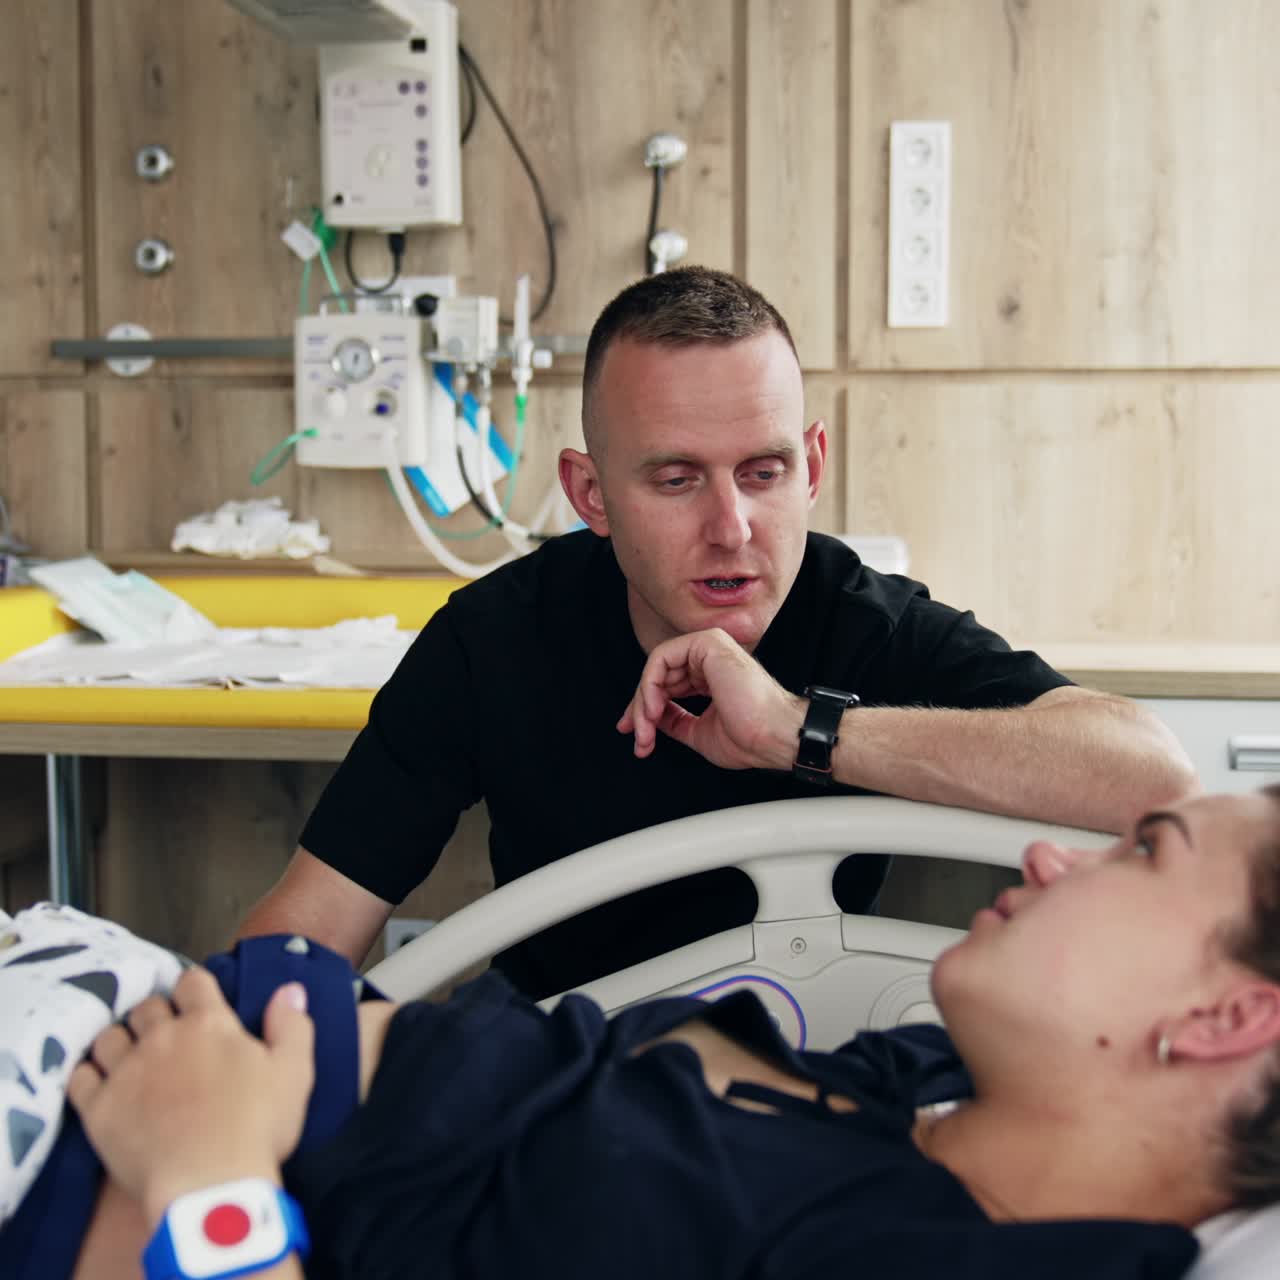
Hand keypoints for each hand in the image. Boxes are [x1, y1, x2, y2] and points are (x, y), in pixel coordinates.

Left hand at [67, 967, 314, 1223]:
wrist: (210, 1185)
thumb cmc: (259, 1125)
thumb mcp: (294, 1072)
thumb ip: (292, 1025)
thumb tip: (289, 989)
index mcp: (208, 1023)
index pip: (192, 982)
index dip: (195, 989)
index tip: (199, 1005)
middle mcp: (162, 1037)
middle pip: (147, 1007)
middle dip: (157, 1015)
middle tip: (169, 1037)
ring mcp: (126, 1072)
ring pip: (109, 1037)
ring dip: (121, 1041)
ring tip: (131, 1058)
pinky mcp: (99, 1109)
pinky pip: (80, 1078)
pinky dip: (89, 1075)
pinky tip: (100, 1084)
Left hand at [617, 628, 804, 770]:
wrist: (773, 735)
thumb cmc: (750, 736)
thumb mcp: (698, 732)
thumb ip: (675, 721)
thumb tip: (651, 719)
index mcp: (711, 676)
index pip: (668, 685)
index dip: (645, 710)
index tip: (636, 734)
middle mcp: (709, 659)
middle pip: (659, 676)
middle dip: (641, 709)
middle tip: (638, 736)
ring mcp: (709, 648)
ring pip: (656, 668)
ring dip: (643, 702)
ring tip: (646, 728)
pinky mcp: (707, 643)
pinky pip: (662, 658)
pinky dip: (650, 684)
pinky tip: (653, 708)